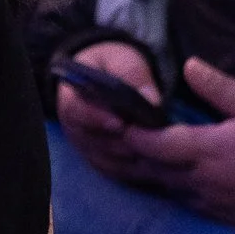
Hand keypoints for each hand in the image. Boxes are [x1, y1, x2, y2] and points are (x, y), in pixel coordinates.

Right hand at [53, 39, 164, 187]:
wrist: (109, 78)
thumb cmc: (113, 66)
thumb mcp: (121, 60)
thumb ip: (133, 75)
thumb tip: (151, 99)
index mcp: (71, 99)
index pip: (75, 112)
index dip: (96, 119)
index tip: (120, 123)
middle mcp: (75, 129)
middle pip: (95, 143)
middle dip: (123, 143)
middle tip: (151, 141)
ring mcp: (89, 149)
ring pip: (110, 162)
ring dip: (135, 159)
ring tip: (163, 152)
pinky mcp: (105, 163)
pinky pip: (122, 174)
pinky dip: (141, 171)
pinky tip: (164, 164)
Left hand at [114, 56, 234, 229]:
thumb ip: (219, 88)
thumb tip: (189, 66)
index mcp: (208, 150)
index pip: (153, 145)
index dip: (132, 135)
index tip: (121, 122)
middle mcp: (204, 181)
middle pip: (155, 170)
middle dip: (138, 154)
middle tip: (125, 137)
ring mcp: (216, 204)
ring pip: (170, 190)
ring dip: (156, 174)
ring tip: (146, 156)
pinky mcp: (229, 218)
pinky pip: (191, 205)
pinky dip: (178, 191)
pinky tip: (178, 180)